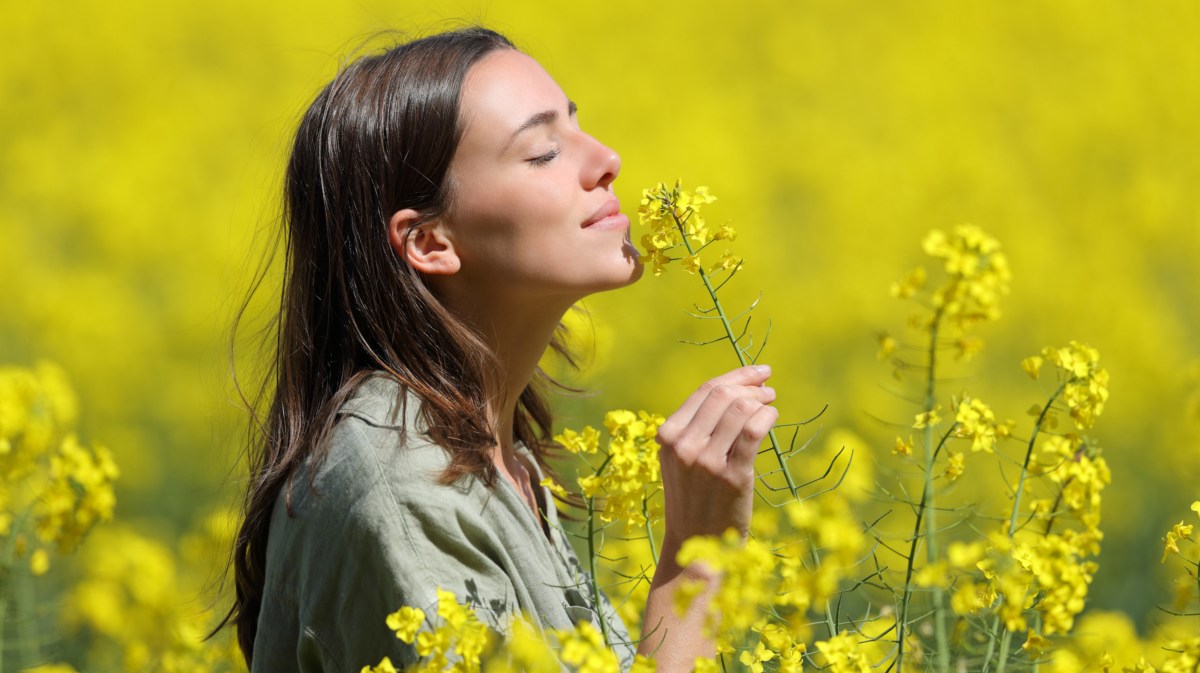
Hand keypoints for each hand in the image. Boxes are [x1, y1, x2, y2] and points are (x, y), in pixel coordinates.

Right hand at [656, 364, 777, 553]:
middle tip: (768, 388)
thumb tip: (735, 389)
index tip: (757, 372)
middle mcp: (683, 446)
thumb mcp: (680, 460)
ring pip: (740, 409)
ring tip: (770, 404)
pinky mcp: (732, 476)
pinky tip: (772, 416)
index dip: (736, 375)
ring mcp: (706, 461)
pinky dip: (767, 416)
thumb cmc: (694, 498)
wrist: (696, 545)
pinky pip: (753, 430)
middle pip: (723, 395)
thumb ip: (696, 427)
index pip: (705, 391)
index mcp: (667, 436)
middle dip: (751, 384)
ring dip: (761, 400)